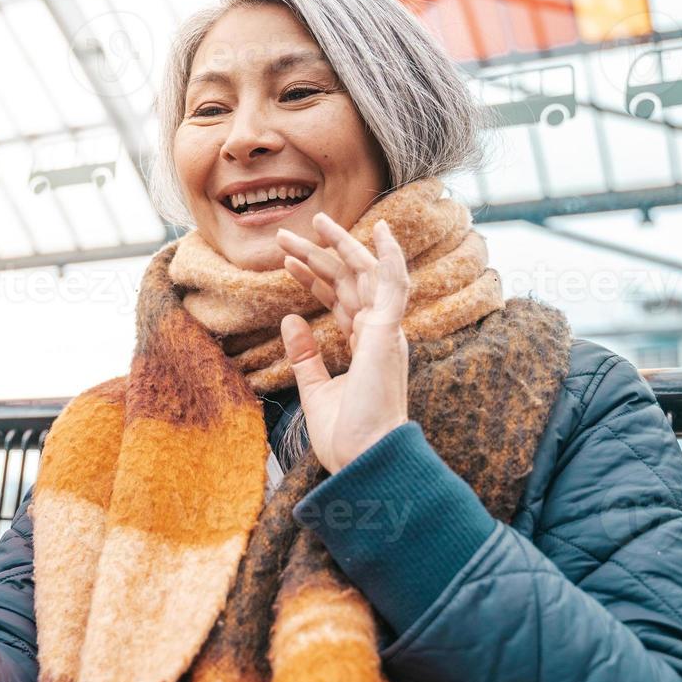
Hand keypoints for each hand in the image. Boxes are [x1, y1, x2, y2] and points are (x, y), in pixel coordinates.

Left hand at [276, 213, 409, 473]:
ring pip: (365, 275)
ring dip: (341, 246)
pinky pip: (394, 286)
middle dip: (317, 256)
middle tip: (287, 234)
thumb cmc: (346, 437)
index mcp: (364, 347)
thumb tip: (290, 318)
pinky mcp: (388, 333)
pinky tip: (382, 232)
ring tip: (315, 220)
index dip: (314, 278)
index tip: (287, 261)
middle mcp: (379, 334)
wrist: (363, 460)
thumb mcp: (315, 390)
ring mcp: (386, 332)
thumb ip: (304, 355)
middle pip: (348, 282)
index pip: (340, 300)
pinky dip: (390, 258)